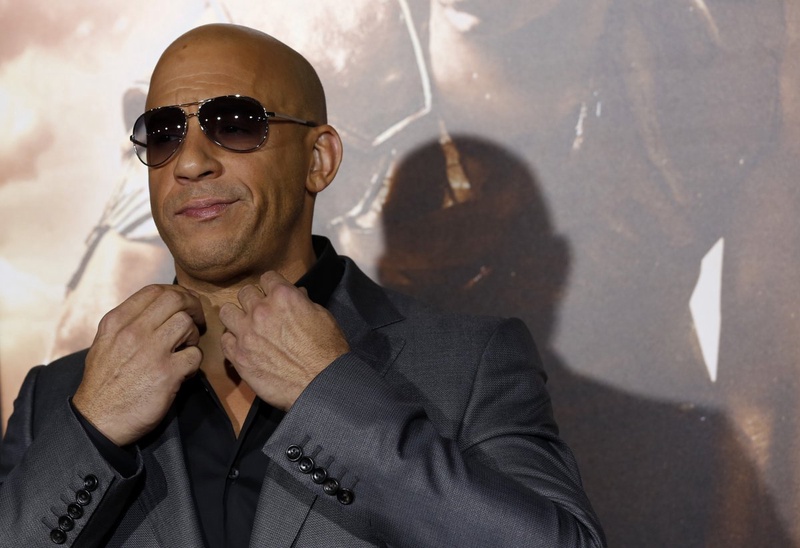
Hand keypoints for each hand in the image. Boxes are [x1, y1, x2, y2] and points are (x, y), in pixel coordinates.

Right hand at [72, 285, 204, 445]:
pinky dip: (194, 361)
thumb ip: (128, 323)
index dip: (177, 293)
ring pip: (187, 324)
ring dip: (193, 335)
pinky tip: (183, 370)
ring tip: (184, 349)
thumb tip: (157, 308)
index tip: (185, 305)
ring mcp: (151, 352)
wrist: (97, 420)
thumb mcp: (104, 343)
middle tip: (196, 321)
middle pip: (176, 300)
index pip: (155, 291)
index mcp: (116, 322)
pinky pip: (195, 355)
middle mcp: (133, 332)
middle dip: (192, 307)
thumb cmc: (103, 383)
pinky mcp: (167, 374)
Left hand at [218, 271, 349, 410]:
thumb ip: (304, 302)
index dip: (272, 286)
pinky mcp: (238, 356)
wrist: (320, 384)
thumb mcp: (323, 317)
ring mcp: (246, 333)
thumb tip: (296, 295)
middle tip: (262, 312)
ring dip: (237, 316)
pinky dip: (233, 340)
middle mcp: (260, 310)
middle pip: (244, 292)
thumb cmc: (327, 351)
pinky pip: (224, 340)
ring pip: (226, 311)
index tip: (274, 295)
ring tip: (246, 326)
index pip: (267, 277)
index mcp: (283, 296)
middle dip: (254, 300)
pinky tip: (244, 346)